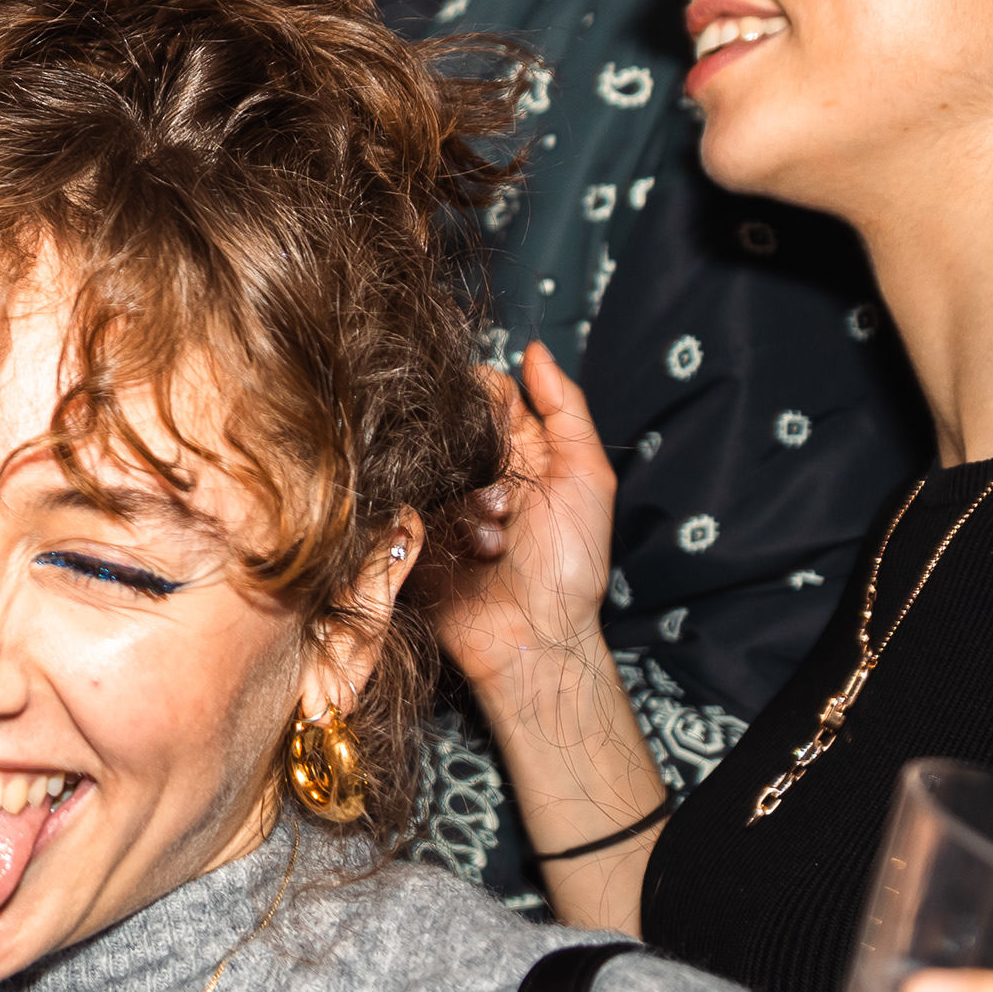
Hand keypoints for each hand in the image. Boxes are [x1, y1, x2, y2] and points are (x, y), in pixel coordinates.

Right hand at [423, 342, 618, 693]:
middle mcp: (475, 471)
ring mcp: (440, 504)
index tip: (484, 412)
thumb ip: (567, 411)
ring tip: (498, 536)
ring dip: (468, 500)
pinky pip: (405, 508)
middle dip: (472, 452)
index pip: (486, 393)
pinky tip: (475, 553)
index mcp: (518, 451)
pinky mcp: (411, 536)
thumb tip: (536, 350)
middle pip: (449, 425)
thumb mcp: (587, 478)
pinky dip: (443, 527)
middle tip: (502, 491)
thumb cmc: (572, 564)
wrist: (538, 641)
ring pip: (426, 466)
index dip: (484, 397)